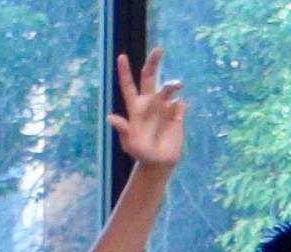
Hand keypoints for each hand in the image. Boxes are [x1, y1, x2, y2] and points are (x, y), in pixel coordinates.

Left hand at [107, 47, 184, 168]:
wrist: (159, 164)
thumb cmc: (141, 153)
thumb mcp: (130, 144)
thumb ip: (123, 130)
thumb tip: (110, 118)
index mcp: (135, 108)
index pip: (128, 86)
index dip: (124, 71)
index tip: (121, 56)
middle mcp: (149, 104)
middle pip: (150, 78)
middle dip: (153, 63)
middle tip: (158, 49)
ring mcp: (163, 109)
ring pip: (167, 89)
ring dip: (172, 85)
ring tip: (177, 86)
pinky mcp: (177, 116)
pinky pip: (180, 104)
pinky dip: (180, 104)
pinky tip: (179, 111)